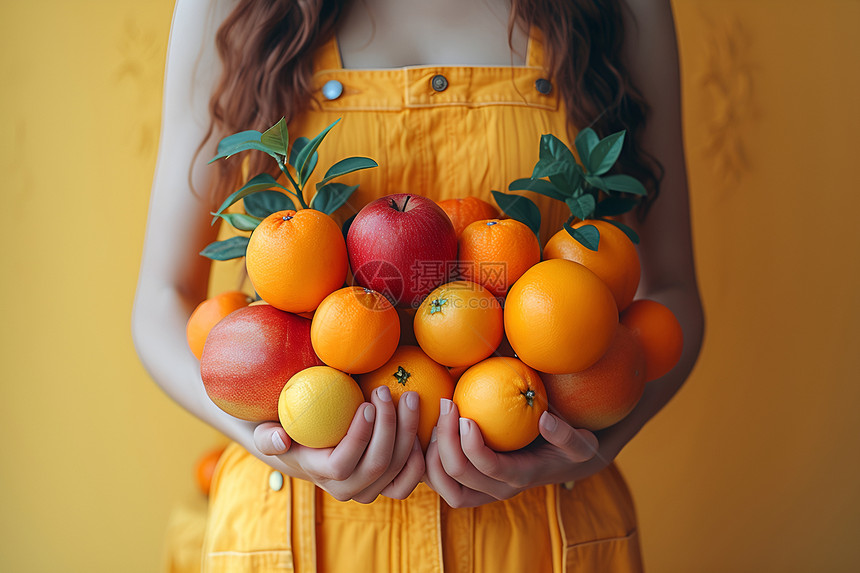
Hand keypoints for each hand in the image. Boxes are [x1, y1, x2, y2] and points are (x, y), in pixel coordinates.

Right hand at [253, 387, 424, 502]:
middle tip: (391, 391)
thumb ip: (268, 437)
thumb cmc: (288, 428)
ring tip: (408, 397)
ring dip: (407, 431)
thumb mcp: (266, 431)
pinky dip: (419, 454)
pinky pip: (409, 478)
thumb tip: (280, 440)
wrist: (306, 447)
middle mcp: (347, 489)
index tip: (367, 403)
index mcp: (320, 474)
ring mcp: (369, 489)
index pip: (343, 464)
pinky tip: (420, 424)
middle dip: (390, 426)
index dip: (359, 437)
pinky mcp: (387, 483)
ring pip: (397, 468)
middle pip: (377, 465)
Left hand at [424, 398, 602, 507]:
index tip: (466, 414)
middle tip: (446, 404)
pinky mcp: (468, 484)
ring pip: (442, 484)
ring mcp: (480, 490)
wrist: (563, 464)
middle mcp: (497, 490)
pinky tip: (427, 428)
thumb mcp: (581, 442)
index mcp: (520, 477)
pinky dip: (427, 459)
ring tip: (436, 419)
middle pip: (458, 476)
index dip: (471, 444)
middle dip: (445, 440)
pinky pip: (438, 479)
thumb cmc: (570, 446)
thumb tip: (544, 420)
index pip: (488, 467)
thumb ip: (566, 434)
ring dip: (432, 453)